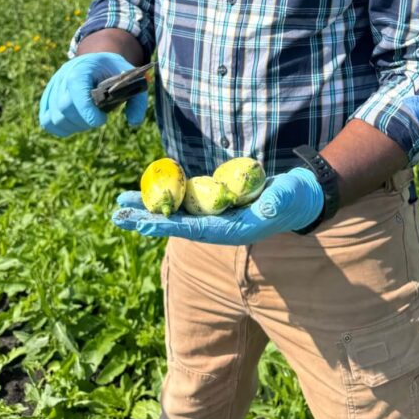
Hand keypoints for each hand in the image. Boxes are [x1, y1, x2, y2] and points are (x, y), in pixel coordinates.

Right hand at [39, 53, 147, 136]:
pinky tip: (76, 123)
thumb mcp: (131, 79)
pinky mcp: (48, 98)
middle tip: (99, 118)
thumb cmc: (114, 71)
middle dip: (83, 120)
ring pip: (54, 117)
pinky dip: (61, 128)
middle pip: (64, 107)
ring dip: (74, 126)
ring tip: (88, 119)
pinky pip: (46, 121)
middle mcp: (64, 75)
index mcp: (84, 66)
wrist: (97, 61)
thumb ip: (137, 99)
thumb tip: (134, 122)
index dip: (87, 109)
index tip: (102, 120)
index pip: (76, 88)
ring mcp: (53, 87)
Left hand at [111, 167, 324, 243]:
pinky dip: (168, 194)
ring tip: (123, 201)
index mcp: (233, 230)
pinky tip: (151, 189)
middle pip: (176, 223)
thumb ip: (277, 201)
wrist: (301, 197)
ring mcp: (216, 214)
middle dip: (146, 217)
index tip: (140, 223)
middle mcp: (219, 226)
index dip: (165, 225)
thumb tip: (267, 205)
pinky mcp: (217, 202)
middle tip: (116, 212)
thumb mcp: (289, 197)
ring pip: (177, 211)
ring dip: (151, 206)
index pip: (192, 229)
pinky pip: (187, 199)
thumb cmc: (296, 198)